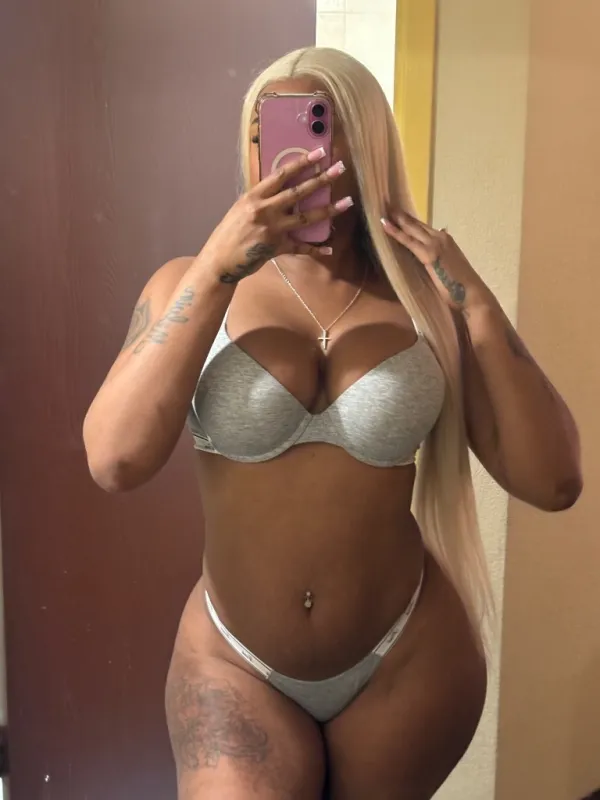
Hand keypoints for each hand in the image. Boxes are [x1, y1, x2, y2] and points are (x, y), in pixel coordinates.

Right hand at [201, 148, 352, 284]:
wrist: (220, 260)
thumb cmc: (229, 234)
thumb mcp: (241, 209)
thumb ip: (260, 200)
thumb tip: (280, 191)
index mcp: (254, 197)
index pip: (281, 175)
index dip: (301, 163)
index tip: (318, 153)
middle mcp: (265, 210)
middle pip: (299, 192)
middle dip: (321, 179)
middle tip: (340, 168)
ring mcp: (272, 229)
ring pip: (306, 218)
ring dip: (328, 210)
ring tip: (346, 202)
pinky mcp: (277, 248)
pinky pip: (301, 247)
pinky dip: (315, 249)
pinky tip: (329, 248)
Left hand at [381, 211, 491, 311]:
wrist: (471, 294)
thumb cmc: (459, 285)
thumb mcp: (448, 265)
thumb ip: (439, 256)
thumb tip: (434, 246)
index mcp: (445, 239)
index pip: (423, 227)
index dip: (409, 220)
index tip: (396, 213)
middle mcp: (441, 237)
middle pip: (416, 224)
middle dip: (400, 215)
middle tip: (385, 206)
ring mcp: (435, 244)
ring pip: (411, 229)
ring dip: (396, 219)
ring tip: (382, 211)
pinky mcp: (429, 254)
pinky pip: (408, 241)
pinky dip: (396, 233)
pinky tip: (385, 225)